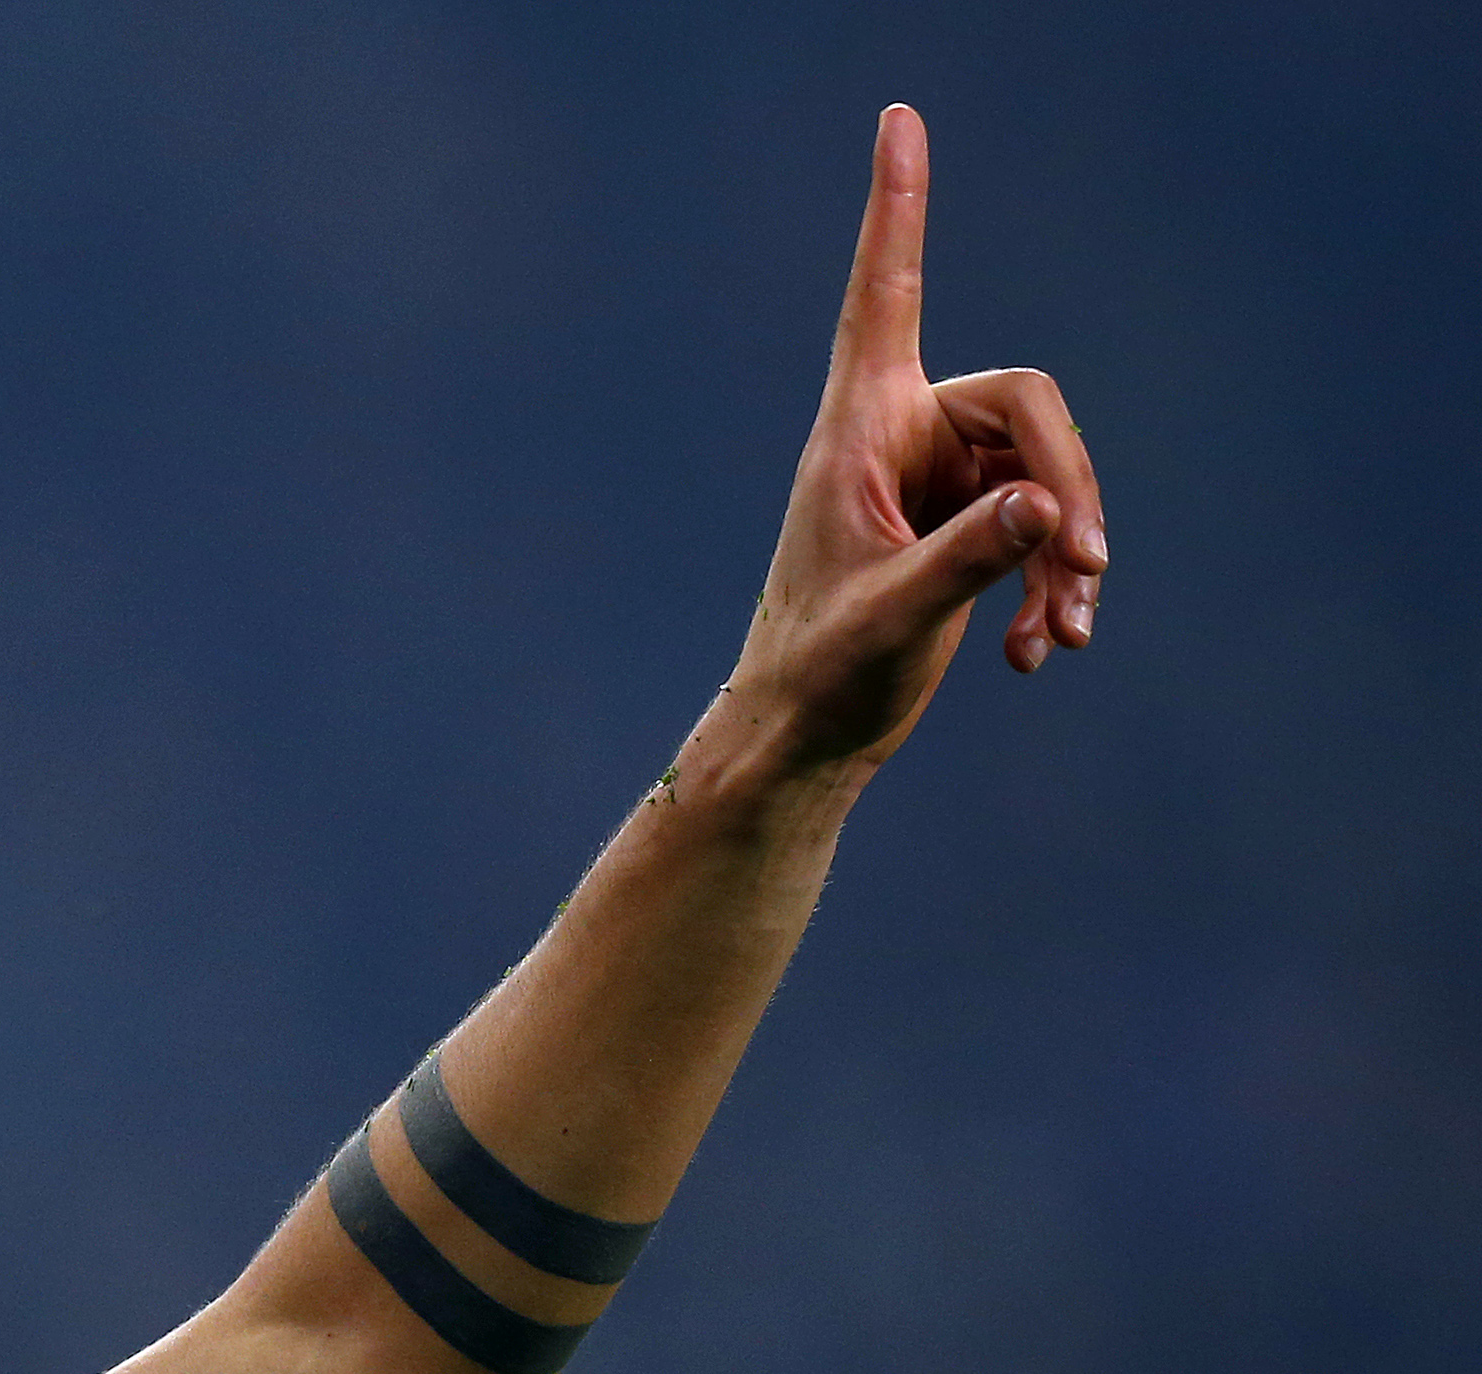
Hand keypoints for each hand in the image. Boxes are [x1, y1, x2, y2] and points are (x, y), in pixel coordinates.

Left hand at [718, 105, 1107, 779]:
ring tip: (1063, 636)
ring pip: (1050, 472)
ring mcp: (939, 480)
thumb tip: (1047, 507)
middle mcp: (901, 437)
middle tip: (1088, 568)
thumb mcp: (893, 617)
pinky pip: (1042, 523)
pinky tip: (1040, 654)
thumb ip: (968, 559)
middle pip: (1030, 407)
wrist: (801, 739)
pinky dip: (1051, 585)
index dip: (897, 208)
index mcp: (858, 430)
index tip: (898, 119)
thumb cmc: (818, 674)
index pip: (884, 295)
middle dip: (1072, 483)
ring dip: (1068, 552)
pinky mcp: (966, 526)